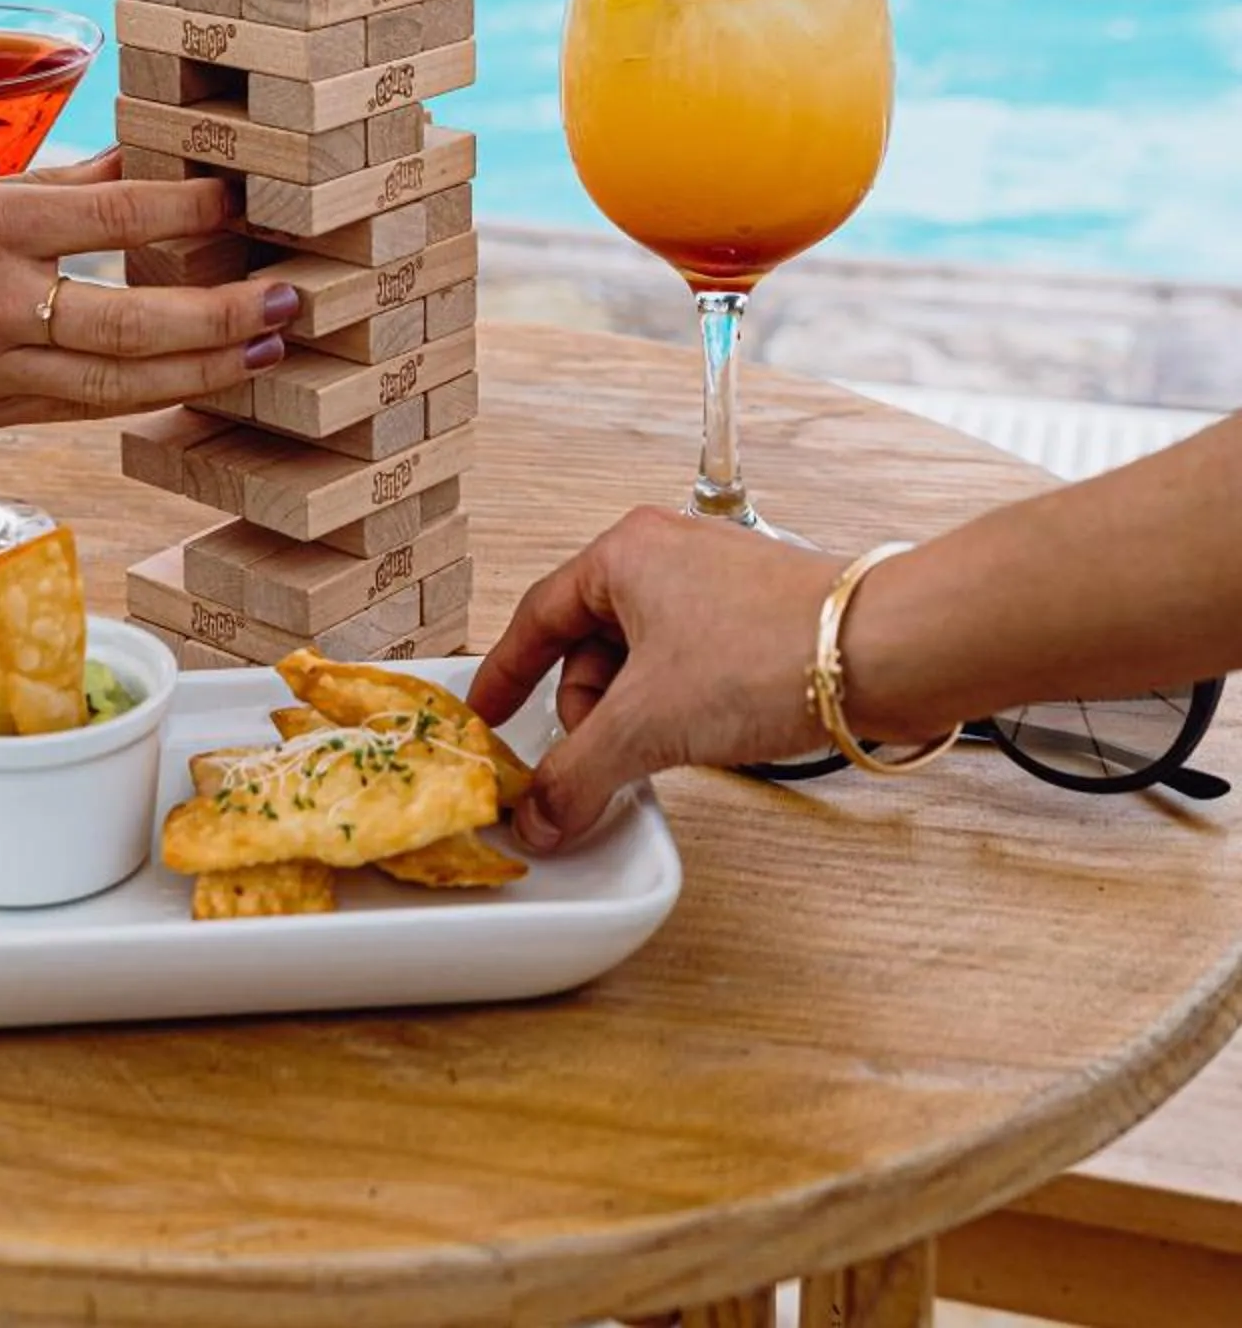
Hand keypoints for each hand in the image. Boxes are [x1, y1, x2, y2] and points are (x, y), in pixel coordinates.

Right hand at [0, 154, 292, 433]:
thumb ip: (46, 185)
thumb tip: (136, 163)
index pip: (113, 213)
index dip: (190, 212)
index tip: (243, 205)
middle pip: (133, 319)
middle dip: (222, 314)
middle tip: (286, 298)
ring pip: (118, 379)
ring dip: (203, 368)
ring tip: (265, 349)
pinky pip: (79, 408)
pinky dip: (142, 396)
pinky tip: (189, 383)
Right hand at [468, 509, 847, 849]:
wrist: (880, 653)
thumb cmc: (769, 652)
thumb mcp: (647, 724)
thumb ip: (577, 774)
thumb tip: (540, 814)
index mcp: (624, 552)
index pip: (537, 615)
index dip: (505, 674)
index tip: (485, 716)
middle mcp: (667, 557)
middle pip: (589, 644)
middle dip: (584, 712)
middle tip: (590, 763)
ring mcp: (715, 588)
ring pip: (642, 661)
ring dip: (634, 717)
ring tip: (652, 758)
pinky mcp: (756, 621)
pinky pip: (688, 669)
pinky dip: (676, 710)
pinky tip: (694, 745)